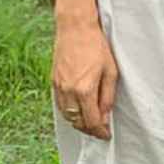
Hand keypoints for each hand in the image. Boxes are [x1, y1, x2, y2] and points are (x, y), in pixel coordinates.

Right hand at [52, 16, 118, 139]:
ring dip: (78, 123)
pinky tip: (78, 111)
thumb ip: (107, 96)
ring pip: (67, 115)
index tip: (106, 135)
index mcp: (84, 90)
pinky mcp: (53, 82)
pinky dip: (69, 112)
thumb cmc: (96, 46)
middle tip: (100, 130)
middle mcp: (68, 92)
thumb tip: (105, 116)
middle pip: (77, 122)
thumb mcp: (110, 71)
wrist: (75, 28)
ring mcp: (58, 87)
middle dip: (89, 129)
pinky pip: (60, 105)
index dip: (100, 131)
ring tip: (90, 122)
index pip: (91, 121)